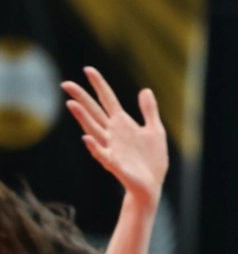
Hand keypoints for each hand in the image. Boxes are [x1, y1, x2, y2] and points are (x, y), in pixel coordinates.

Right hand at [63, 68, 167, 206]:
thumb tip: (145, 90)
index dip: (99, 85)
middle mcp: (113, 134)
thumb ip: (149, 111)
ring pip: (93, 130)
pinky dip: (94, 147)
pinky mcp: (115, 164)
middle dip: (81, 98)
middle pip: (94, 112)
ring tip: (71, 104)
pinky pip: (101, 154)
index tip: (88, 69)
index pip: (108, 100)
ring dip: (82, 118)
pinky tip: (87, 138)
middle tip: (65, 83)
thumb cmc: (152, 159)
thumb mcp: (155, 131)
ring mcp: (111, 148)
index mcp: (123, 125)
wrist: (152, 185)